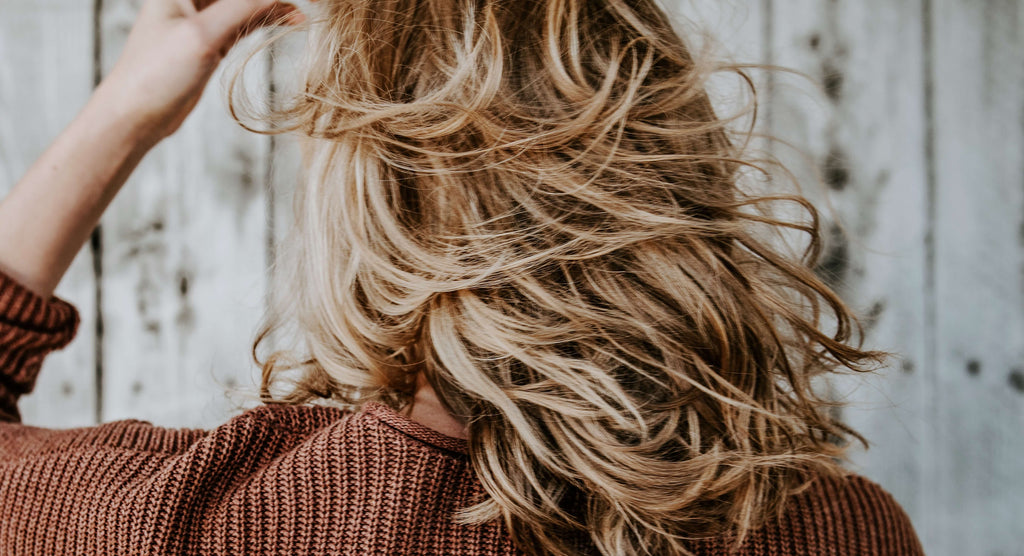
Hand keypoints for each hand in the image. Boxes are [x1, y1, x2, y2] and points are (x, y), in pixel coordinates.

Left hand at [0, 0, 309, 296]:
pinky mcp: (210, 39)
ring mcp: (200, 17)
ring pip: (245, 2)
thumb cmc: (157, 73)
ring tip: (302, 14)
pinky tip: (289, 20)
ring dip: (272, 5)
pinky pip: (244, 20)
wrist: (136, 116)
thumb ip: (242, 7)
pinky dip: (266, 20)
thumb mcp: (203, 35)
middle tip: (305, 4)